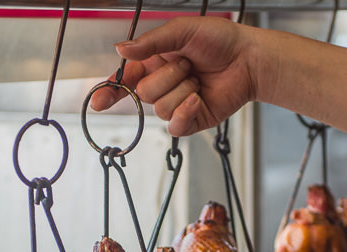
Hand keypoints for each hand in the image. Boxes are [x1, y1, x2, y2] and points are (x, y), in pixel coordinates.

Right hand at [90, 17, 259, 136]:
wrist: (248, 59)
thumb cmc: (219, 40)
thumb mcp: (181, 31)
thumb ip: (150, 43)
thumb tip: (121, 50)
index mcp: (154, 63)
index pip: (125, 80)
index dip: (110, 91)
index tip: (99, 101)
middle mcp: (162, 85)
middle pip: (144, 94)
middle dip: (167, 76)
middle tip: (187, 63)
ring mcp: (176, 104)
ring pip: (160, 109)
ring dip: (182, 89)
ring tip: (198, 78)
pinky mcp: (191, 121)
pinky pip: (175, 126)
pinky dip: (186, 110)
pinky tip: (199, 97)